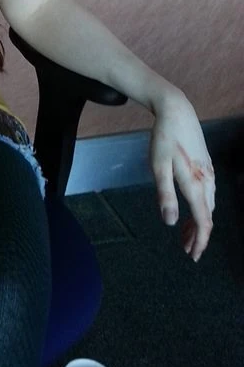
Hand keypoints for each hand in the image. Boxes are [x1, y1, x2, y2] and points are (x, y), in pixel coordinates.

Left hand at [149, 88, 215, 262]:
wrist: (176, 111)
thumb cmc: (164, 138)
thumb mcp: (158, 167)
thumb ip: (165, 195)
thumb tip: (170, 222)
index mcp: (195, 184)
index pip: (204, 221)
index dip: (201, 241)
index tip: (194, 256)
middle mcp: (207, 181)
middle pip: (208, 216)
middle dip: (199, 235)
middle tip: (186, 248)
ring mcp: (208, 172)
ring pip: (209, 205)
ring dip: (199, 222)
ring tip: (186, 233)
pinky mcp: (206, 165)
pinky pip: (208, 194)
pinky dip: (201, 207)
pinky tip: (192, 208)